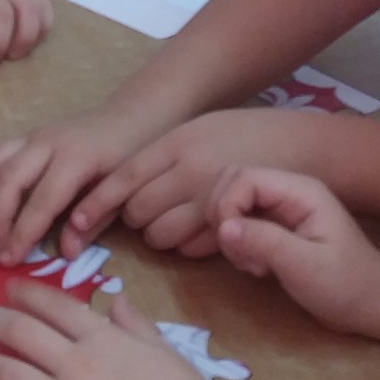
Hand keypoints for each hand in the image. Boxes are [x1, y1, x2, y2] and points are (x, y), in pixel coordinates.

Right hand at [0, 104, 163, 262]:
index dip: (23, 232)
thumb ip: (94, 222)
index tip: (10, 259)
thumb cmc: (130, 158)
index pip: (42, 200)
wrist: (128, 119)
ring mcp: (32, 136)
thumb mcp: (121, 193)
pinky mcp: (24, 137)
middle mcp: (48, 143)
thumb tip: (66, 253)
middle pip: (8, 179)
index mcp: (77, 158)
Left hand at [63, 109, 322, 260]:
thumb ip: (162, 155)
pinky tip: (200, 231)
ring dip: (159, 235)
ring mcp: (212, 201)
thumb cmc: (245, 134)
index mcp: (177, 144)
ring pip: (160, 235)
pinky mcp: (232, 225)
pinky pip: (190, 248)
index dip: (95, 205)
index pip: (123, 179)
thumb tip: (120, 185)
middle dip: (133, 219)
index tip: (75, 223)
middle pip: (137, 212)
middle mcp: (191, 172)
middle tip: (146, 213)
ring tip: (176, 220)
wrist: (304, 145)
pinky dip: (187, 245)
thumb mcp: (198, 131)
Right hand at [210, 166, 379, 335]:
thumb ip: (264, 242)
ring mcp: (278, 208)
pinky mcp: (271, 226)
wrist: (370, 304)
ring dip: (226, 232)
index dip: (226, 206)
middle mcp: (286, 192)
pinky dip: (234, 243)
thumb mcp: (305, 267)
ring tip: (248, 263)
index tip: (233, 245)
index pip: (242, 178)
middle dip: (221, 217)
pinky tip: (252, 266)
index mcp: (299, 191)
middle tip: (239, 255)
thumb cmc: (345, 285)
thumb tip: (223, 227)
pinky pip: (236, 221)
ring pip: (229, 201)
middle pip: (230, 183)